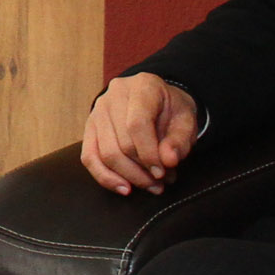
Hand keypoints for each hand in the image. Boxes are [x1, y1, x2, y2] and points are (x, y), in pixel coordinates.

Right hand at [81, 73, 201, 194]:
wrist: (157, 101)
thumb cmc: (171, 111)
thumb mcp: (186, 121)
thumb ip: (179, 140)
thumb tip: (168, 161)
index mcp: (142, 86)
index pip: (137, 124)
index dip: (149, 153)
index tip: (162, 173)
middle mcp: (114, 95)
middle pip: (121, 142)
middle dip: (142, 170)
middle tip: (161, 182)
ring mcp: (97, 111)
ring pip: (105, 153)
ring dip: (128, 176)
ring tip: (149, 186)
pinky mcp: (89, 128)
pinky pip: (89, 157)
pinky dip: (106, 177)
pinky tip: (124, 188)